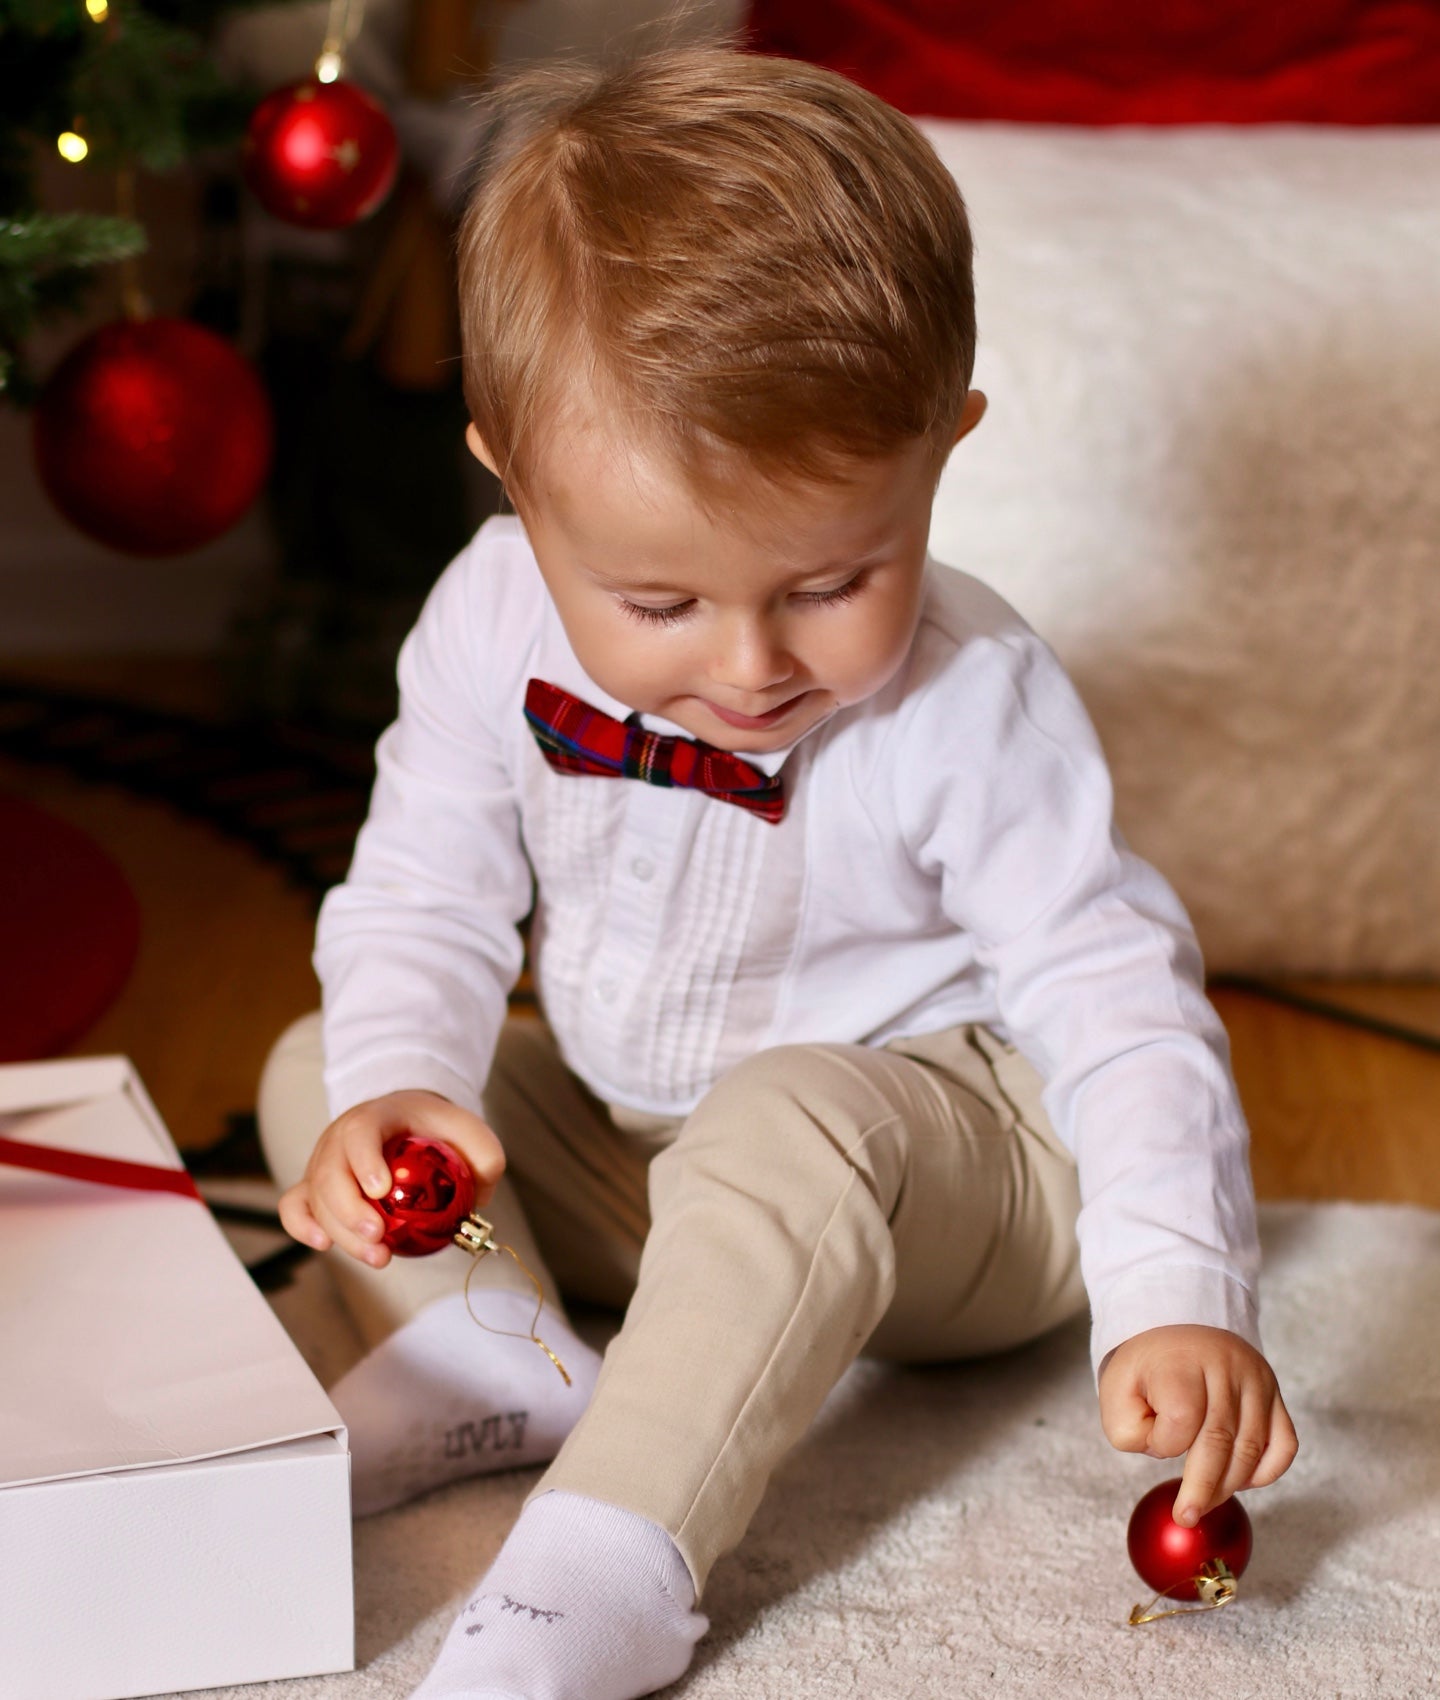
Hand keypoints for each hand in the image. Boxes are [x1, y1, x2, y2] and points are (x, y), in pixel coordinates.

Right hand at [277, 1089, 504, 1268]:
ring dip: (340, 1231)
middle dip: (350, 1210)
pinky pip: (294, 1206)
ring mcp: (323, 1161)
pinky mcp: (315, 1185)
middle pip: (330, 1173)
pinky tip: (324, 1245)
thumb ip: (485, 1159)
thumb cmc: (438, 1129)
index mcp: (376, 1116)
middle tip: (379, 1236)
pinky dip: (301, 1226)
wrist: (407, 1120)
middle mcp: (340, 1136)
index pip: (360, 1132)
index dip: (364, 1160)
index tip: (380, 1189)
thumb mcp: (471, 1132)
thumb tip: (482, 1197)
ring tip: (377, 1257)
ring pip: (315, 1197)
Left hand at [1098, 1324, 1297, 1526]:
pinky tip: (1240, 1480)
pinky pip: (1284, 1445)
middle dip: (1203, 1488)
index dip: (1165, 1443)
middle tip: (1186, 1516)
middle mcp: (1227, 1366)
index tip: (1154, 1444)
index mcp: (1182, 1360)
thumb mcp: (1117, 1391)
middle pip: (1221, 1440)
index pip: (1181, 1418)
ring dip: (1229, 1485)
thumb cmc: (1147, 1370)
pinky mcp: (1276, 1396)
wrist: (1179, 1333)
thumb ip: (1130, 1432)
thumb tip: (1166, 1457)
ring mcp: (1257, 1380)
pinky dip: (1266, 1472)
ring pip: (1252, 1448)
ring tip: (1204, 1501)